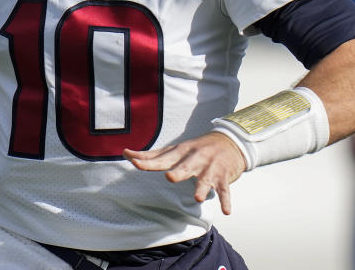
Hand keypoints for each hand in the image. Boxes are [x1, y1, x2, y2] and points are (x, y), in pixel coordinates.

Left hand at [123, 132, 247, 213]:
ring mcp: (209, 168)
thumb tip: (125, 153)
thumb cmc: (195, 148)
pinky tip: (226, 211)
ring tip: (198, 198)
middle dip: (178, 172)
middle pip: (184, 166)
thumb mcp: (174, 149)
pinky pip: (224, 190)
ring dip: (202, 187)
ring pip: (205, 179)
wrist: (229, 142)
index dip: (148, 161)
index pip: (162, 158)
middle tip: (169, 177)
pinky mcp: (223, 177)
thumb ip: (151, 155)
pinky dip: (226, 200)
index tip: (134, 163)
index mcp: (180, 152)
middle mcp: (194, 158)